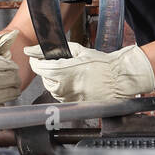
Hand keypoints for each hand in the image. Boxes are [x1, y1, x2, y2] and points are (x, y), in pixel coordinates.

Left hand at [23, 41, 154, 101]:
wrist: (119, 79)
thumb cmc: (102, 64)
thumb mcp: (79, 51)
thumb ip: (57, 50)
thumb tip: (35, 49)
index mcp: (64, 71)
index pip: (39, 68)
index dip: (35, 62)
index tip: (35, 58)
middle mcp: (65, 87)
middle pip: (44, 79)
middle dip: (47, 71)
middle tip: (57, 64)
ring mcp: (69, 98)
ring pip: (52, 89)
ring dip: (55, 81)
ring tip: (69, 74)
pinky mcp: (74, 104)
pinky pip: (61, 97)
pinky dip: (63, 90)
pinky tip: (74, 83)